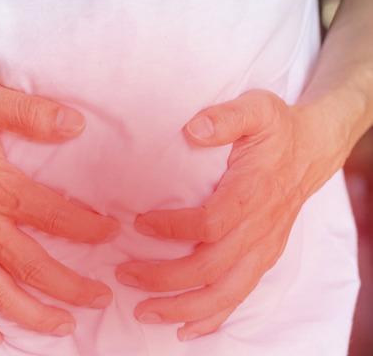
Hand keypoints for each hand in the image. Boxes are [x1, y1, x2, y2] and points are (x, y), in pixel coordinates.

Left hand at [116, 90, 349, 340]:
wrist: (313, 150)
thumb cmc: (277, 130)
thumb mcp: (255, 108)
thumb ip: (225, 117)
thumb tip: (193, 129)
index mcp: (252, 194)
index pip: (211, 224)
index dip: (173, 229)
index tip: (138, 223)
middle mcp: (258, 230)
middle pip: (211, 269)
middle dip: (163, 278)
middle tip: (123, 273)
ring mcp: (262, 249)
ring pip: (224, 294)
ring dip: (182, 308)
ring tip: (143, 311)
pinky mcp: (262, 258)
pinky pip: (239, 297)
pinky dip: (212, 318)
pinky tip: (185, 328)